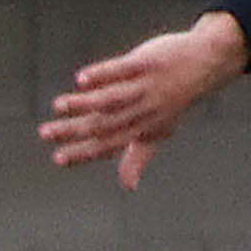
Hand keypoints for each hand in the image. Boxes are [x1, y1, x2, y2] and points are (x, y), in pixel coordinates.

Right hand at [41, 10, 248, 190]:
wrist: (205, 66)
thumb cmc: (175, 101)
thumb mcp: (159, 131)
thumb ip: (139, 156)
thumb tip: (128, 187)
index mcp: (141, 129)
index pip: (107, 145)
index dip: (82, 153)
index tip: (57, 159)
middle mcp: (143, 111)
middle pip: (104, 124)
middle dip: (73, 130)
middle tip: (45, 133)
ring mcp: (145, 87)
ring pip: (111, 99)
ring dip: (84, 104)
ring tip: (59, 106)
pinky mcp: (147, 63)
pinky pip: (122, 70)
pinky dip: (102, 75)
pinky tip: (81, 79)